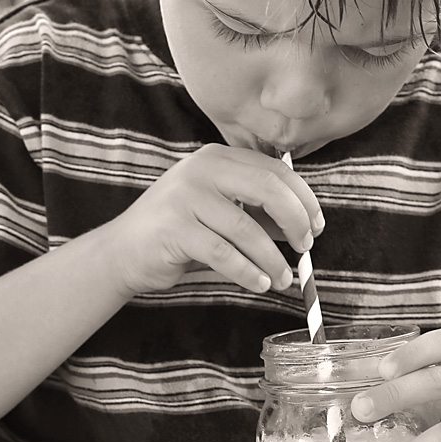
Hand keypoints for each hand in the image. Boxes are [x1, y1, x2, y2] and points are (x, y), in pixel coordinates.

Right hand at [100, 144, 324, 296]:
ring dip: (272, 258)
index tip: (317, 226)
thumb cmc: (180, 232)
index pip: (275, 171)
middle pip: (267, 189)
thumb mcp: (222, 214)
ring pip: (247, 229)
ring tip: (284, 279)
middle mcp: (201, 169)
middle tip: (306, 248)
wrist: (123, 251)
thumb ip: (259, 214)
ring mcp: (185, 197)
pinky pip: (224, 253)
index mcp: (217, 158)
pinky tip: (260, 283)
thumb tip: (306, 227)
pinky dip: (248, 272)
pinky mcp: (174, 229)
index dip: (304, 199)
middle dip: (295, 221)